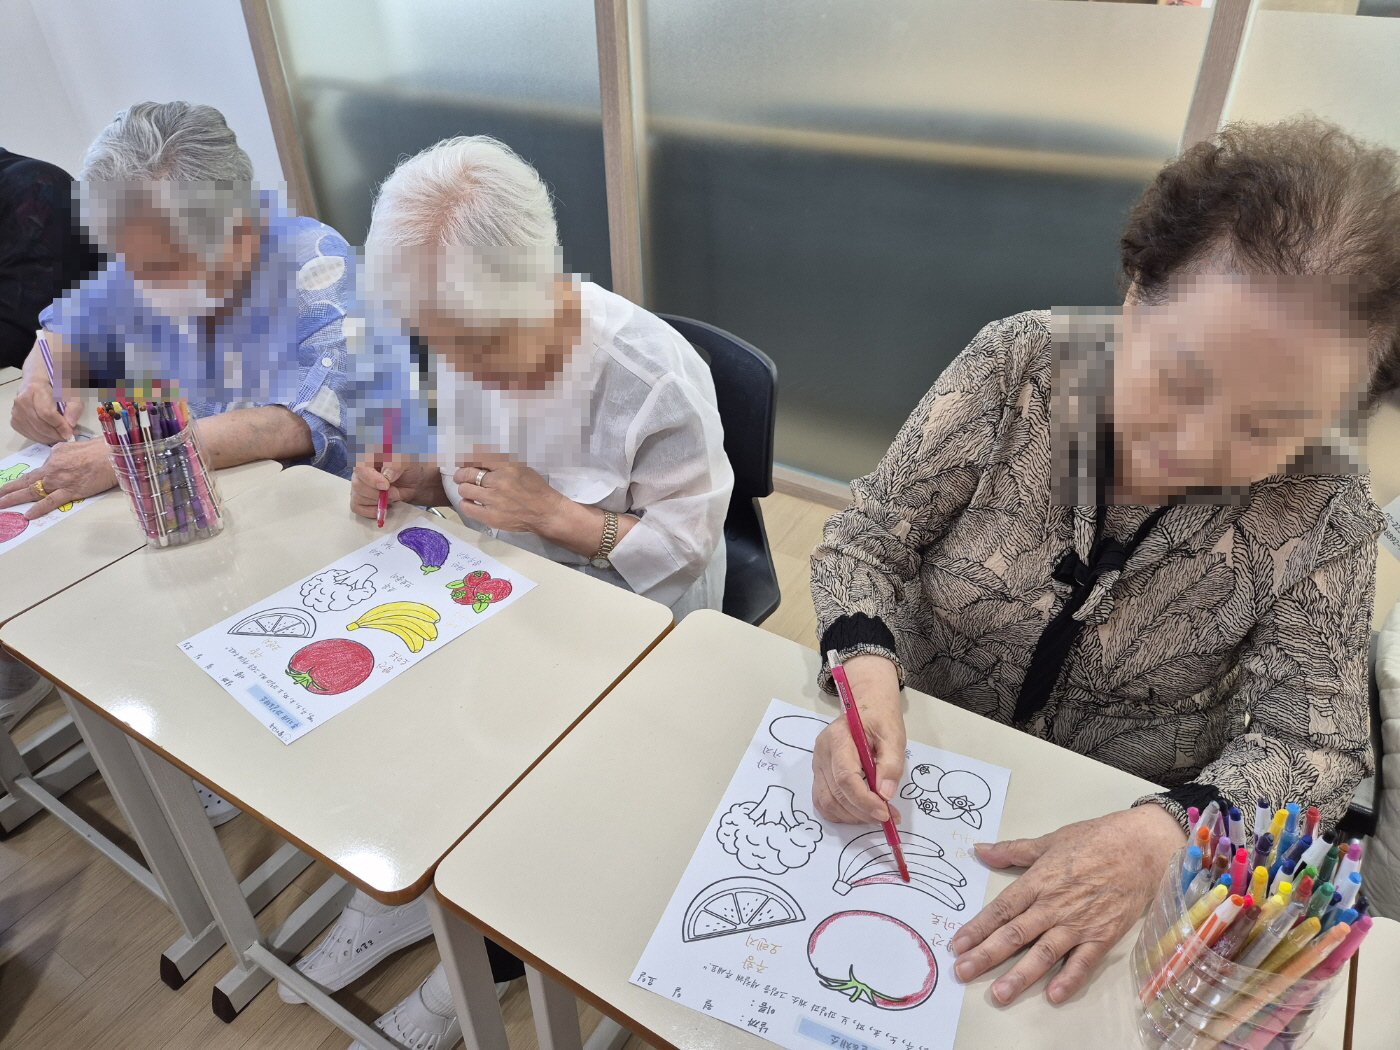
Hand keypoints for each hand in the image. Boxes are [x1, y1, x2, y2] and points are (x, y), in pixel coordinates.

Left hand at [0, 438, 115, 517]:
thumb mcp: (75, 447)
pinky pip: (51, 501)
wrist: (114, 454)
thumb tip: (57, 462)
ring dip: (15, 499)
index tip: (10, 486)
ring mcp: (60, 480)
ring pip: (33, 491)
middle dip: (9, 489)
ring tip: (2, 505)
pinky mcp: (71, 490)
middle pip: (27, 481)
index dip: (20, 480)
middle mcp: (52, 468)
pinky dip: (38, 508)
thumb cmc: (100, 449)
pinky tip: (28, 515)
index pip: (34, 472)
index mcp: (54, 456)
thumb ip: (62, 455)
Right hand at [11, 376, 81, 443]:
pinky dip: (42, 438)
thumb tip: (70, 424)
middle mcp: (21, 401)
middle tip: (69, 436)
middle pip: (39, 425)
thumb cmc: (57, 383)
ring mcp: (16, 411)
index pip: (46, 413)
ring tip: (62, 435)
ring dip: (50, 438)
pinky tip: (51, 435)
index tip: (71, 433)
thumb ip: (74, 406)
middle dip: (56, 434)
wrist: (37, 378)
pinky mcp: (15, 420)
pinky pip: (28, 434)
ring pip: (34, 432)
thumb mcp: (71, 390)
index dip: (59, 426)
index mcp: (35, 389)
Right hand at [349, 455, 439, 518]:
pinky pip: (357, 507)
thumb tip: (387, 476)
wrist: (413, 483)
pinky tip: (381, 507)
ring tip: (391, 496)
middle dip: (377, 493)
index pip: (360, 466)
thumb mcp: (406, 463)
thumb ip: (396, 466)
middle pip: (358, 485)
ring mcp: (358, 485)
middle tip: (393, 493)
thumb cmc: (408, 469)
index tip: (385, 486)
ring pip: (357, 497)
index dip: (371, 478)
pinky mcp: (359, 498)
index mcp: (369, 457)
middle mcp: (360, 471)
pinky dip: (370, 510)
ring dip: (377, 502)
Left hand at [454, 456, 567, 534]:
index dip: (467, 457)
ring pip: (465, 489)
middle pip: (467, 473)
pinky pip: (468, 507)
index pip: (478, 456)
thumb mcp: (521, 468)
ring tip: (468, 490)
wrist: (546, 513)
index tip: (463, 460)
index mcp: (507, 466)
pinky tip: (469, 502)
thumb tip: (481, 458)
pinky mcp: (491, 516)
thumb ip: (502, 463)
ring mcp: (493, 500)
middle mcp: (498, 481)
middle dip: (461, 473)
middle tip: (461, 476)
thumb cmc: (535, 489)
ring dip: (464, 488)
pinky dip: (465, 503)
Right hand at [811, 654, 905, 824]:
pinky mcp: (819, 773)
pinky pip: (823, 801)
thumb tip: (885, 795)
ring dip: (852, 816)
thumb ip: (891, 765)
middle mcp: (822, 752)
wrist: (867, 707)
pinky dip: (841, 813)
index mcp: (838, 738)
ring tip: (876, 815)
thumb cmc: (881, 720)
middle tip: (888, 816)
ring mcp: (817, 764)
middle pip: (836, 793)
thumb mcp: (894, 737)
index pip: (845, 777)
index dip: (864, 800)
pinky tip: (860, 812)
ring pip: (827, 802)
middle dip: (863, 812)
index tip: (885, 812)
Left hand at [950, 804, 1185, 1004]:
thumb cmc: (1094, 841)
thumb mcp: (1049, 840)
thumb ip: (1013, 851)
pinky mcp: (1103, 935)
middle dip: (987, 954)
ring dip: (1020, 974)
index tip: (957, 944)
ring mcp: (1078, 923)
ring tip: (999, 992)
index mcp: (1038, 881)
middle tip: (963, 972)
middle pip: (1015, 933)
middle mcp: (1054, 905)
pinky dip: (1069, 978)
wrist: (1140, 848)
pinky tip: (1053, 995)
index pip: (1001, 908)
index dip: (978, 927)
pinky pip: (1083, 962)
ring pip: (1044, 952)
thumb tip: (980, 850)